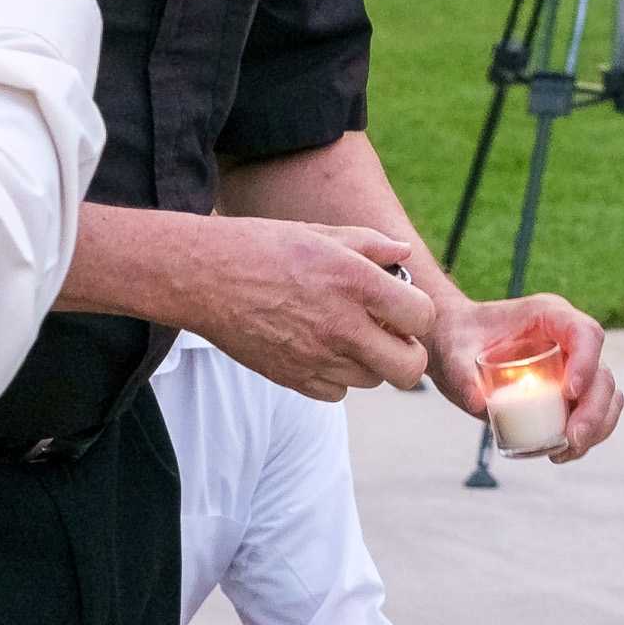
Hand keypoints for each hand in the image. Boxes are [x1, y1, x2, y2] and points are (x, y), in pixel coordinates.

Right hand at [185, 219, 437, 401]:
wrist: (202, 276)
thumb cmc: (261, 246)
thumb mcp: (319, 232)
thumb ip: (369, 244)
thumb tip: (404, 252)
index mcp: (354, 282)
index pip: (421, 317)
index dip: (418, 312)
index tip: (402, 305)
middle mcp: (341, 325)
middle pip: (409, 368)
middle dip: (408, 352)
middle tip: (390, 334)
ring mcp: (317, 357)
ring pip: (373, 380)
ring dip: (370, 362)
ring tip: (346, 333)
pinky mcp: (293, 378)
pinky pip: (337, 392)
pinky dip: (336, 376)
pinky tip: (319, 347)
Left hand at [423, 293, 620, 463]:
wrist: (453, 347)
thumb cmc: (455, 340)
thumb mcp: (453, 354)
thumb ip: (462, 374)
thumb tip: (479, 404)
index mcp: (548, 315)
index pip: (585, 333)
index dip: (587, 363)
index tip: (569, 393)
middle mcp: (567, 339)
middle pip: (601, 372)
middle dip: (594, 409)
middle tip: (572, 438)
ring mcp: (571, 366)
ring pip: (606, 396)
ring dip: (597, 427)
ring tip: (567, 451)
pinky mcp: (567, 391)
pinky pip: (593, 413)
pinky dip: (588, 436)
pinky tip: (562, 453)